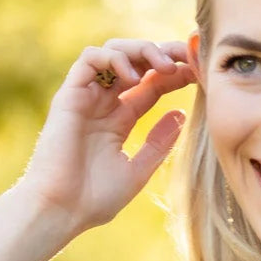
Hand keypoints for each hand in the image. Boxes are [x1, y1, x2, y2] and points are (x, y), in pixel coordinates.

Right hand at [20, 38, 196, 240]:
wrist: (61, 211)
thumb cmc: (95, 199)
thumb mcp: (138, 170)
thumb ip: (158, 143)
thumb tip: (180, 114)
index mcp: (120, 120)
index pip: (152, 84)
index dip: (175, 73)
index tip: (199, 72)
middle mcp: (103, 104)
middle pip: (136, 62)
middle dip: (164, 52)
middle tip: (188, 57)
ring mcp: (86, 97)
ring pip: (114, 51)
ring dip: (142, 50)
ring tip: (164, 67)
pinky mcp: (69, 95)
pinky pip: (90, 58)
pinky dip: (115, 58)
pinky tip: (135, 77)